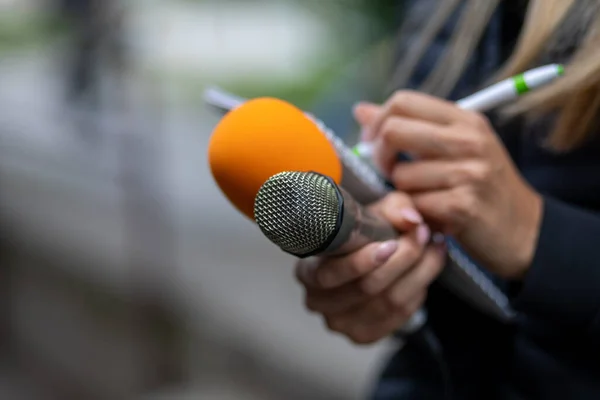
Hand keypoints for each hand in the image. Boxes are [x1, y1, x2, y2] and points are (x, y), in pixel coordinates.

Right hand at [295, 192, 444, 344]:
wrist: (366, 261)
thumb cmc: (362, 236)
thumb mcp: (375, 212)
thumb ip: (393, 208)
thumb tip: (411, 219)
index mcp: (308, 272)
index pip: (330, 274)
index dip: (361, 262)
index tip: (391, 243)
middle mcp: (318, 302)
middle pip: (366, 288)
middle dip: (402, 260)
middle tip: (423, 235)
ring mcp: (340, 323)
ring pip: (388, 302)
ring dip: (418, 273)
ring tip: (434, 248)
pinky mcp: (362, 335)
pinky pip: (399, 316)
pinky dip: (418, 291)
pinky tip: (425, 271)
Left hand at [354, 91, 542, 278]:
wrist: (525, 230)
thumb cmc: (482, 187)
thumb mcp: (454, 147)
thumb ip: (409, 127)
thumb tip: (361, 111)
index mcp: (465, 119)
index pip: (404, 101)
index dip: (379, 122)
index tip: (374, 141)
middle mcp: (468, 140)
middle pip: (394, 131)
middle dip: (380, 155)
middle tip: (390, 171)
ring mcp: (468, 172)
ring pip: (400, 175)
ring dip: (403, 191)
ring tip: (425, 196)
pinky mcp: (462, 206)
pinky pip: (412, 204)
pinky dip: (416, 213)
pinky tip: (434, 214)